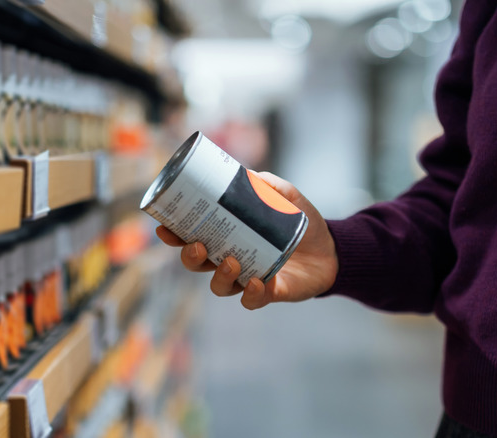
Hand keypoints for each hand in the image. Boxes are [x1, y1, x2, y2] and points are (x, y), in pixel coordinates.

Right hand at [155, 171, 338, 309]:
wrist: (332, 249)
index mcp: (227, 236)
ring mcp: (248, 278)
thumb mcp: (287, 197)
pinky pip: (252, 300)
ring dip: (220, 276)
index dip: (174, 235)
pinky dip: (251, 293)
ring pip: (220, 286)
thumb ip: (268, 185)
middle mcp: (231, 259)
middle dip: (190, 257)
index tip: (164, 227)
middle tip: (197, 245)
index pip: (191, 237)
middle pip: (198, 265)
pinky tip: (257, 282)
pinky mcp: (269, 293)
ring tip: (231, 262)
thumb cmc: (301, 222)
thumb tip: (248, 174)